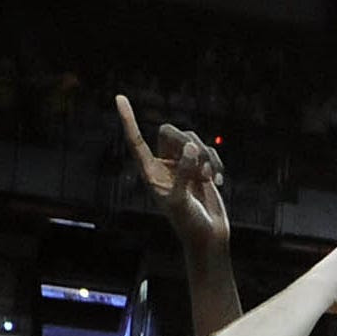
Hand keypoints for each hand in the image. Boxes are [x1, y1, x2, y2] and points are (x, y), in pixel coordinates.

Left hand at [116, 95, 229, 247]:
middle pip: (171, 132)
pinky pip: (209, 152)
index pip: (136, 141)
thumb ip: (184, 172)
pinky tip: (217, 182)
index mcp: (150, 173)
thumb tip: (191, 147)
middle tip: (199, 161)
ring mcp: (183, 166)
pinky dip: (215, 163)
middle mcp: (163, 165)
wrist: (208, 238)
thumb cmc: (189, 224)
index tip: (119, 97)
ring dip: (204, 156)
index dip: (128, 120)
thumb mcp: (181, 200)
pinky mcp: (201, 168)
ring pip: (192, 140)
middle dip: (188, 142)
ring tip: (208, 178)